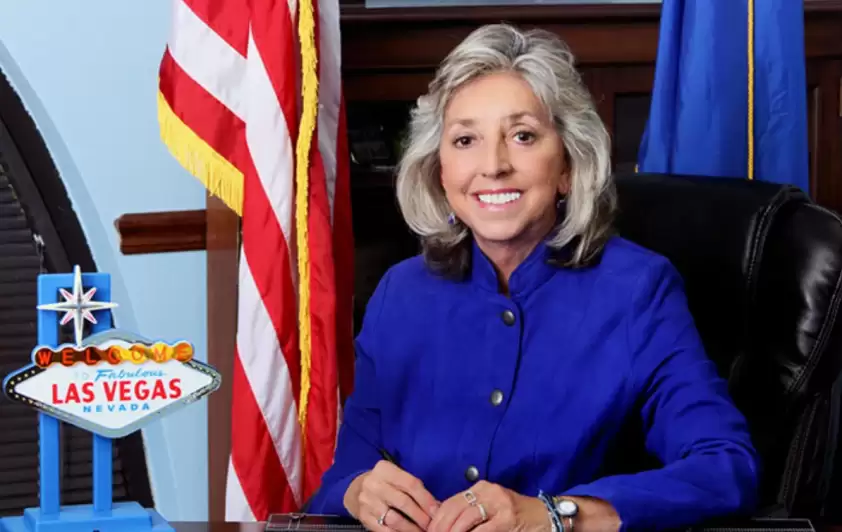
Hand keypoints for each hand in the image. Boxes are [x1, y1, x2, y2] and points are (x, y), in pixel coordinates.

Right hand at [343, 460, 439, 530]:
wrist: (357, 489)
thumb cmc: (385, 483)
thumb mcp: (397, 477)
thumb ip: (415, 488)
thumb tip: (436, 507)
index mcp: (385, 470)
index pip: (410, 484)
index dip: (426, 499)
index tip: (436, 511)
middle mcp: (374, 484)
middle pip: (403, 502)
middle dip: (421, 516)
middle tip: (431, 525)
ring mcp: (367, 502)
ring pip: (394, 519)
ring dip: (412, 529)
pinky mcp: (364, 517)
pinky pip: (384, 530)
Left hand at [428, 481, 549, 531]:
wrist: (545, 516)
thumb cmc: (514, 515)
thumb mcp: (490, 507)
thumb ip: (469, 512)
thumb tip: (440, 521)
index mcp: (481, 488)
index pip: (450, 502)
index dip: (437, 520)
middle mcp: (489, 492)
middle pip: (454, 510)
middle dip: (441, 528)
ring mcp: (499, 504)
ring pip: (465, 520)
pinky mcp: (507, 519)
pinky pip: (482, 531)